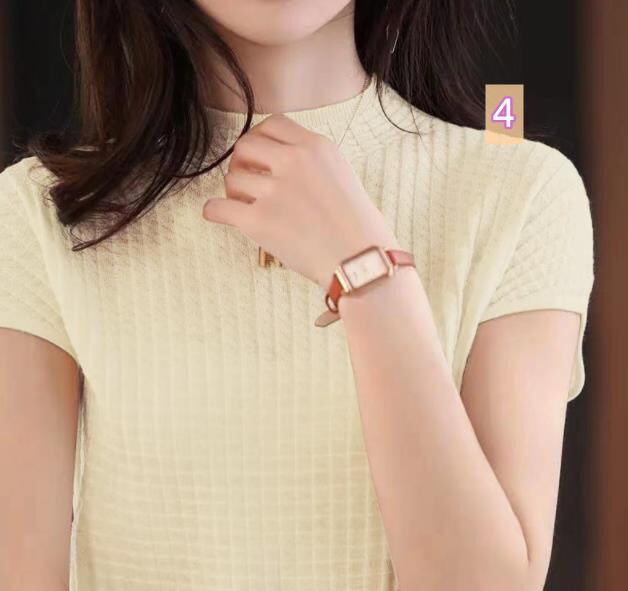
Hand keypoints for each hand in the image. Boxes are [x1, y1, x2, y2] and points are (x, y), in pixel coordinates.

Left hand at [201, 113, 400, 289]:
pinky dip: (215, 212)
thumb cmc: (360, 228)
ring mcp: (273, 191)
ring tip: (246, 208)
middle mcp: (293, 162)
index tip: (260, 157)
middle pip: (245, 145)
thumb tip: (282, 168)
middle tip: (247, 182)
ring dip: (233, 193)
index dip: (260, 141)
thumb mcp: (343, 177)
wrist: (362, 261)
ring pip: (231, 179)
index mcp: (316, 147)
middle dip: (241, 163)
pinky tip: (221, 216)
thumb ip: (312, 164)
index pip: (272, 125)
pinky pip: (217, 208)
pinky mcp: (258, 221)